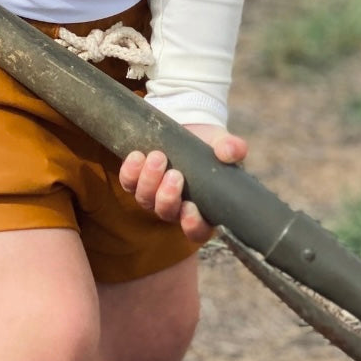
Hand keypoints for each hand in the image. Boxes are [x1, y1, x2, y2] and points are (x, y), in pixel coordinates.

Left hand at [118, 124, 246, 245]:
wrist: (189, 129)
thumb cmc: (211, 146)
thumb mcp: (224, 145)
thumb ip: (232, 148)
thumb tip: (229, 153)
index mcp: (203, 208)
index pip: (198, 231)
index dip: (193, 225)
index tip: (190, 207)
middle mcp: (176, 207)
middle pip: (167, 214)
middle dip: (168, 197)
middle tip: (175, 174)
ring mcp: (154, 195)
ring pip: (146, 200)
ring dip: (149, 181)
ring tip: (158, 157)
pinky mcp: (136, 180)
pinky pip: (128, 183)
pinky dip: (130, 171)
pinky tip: (137, 155)